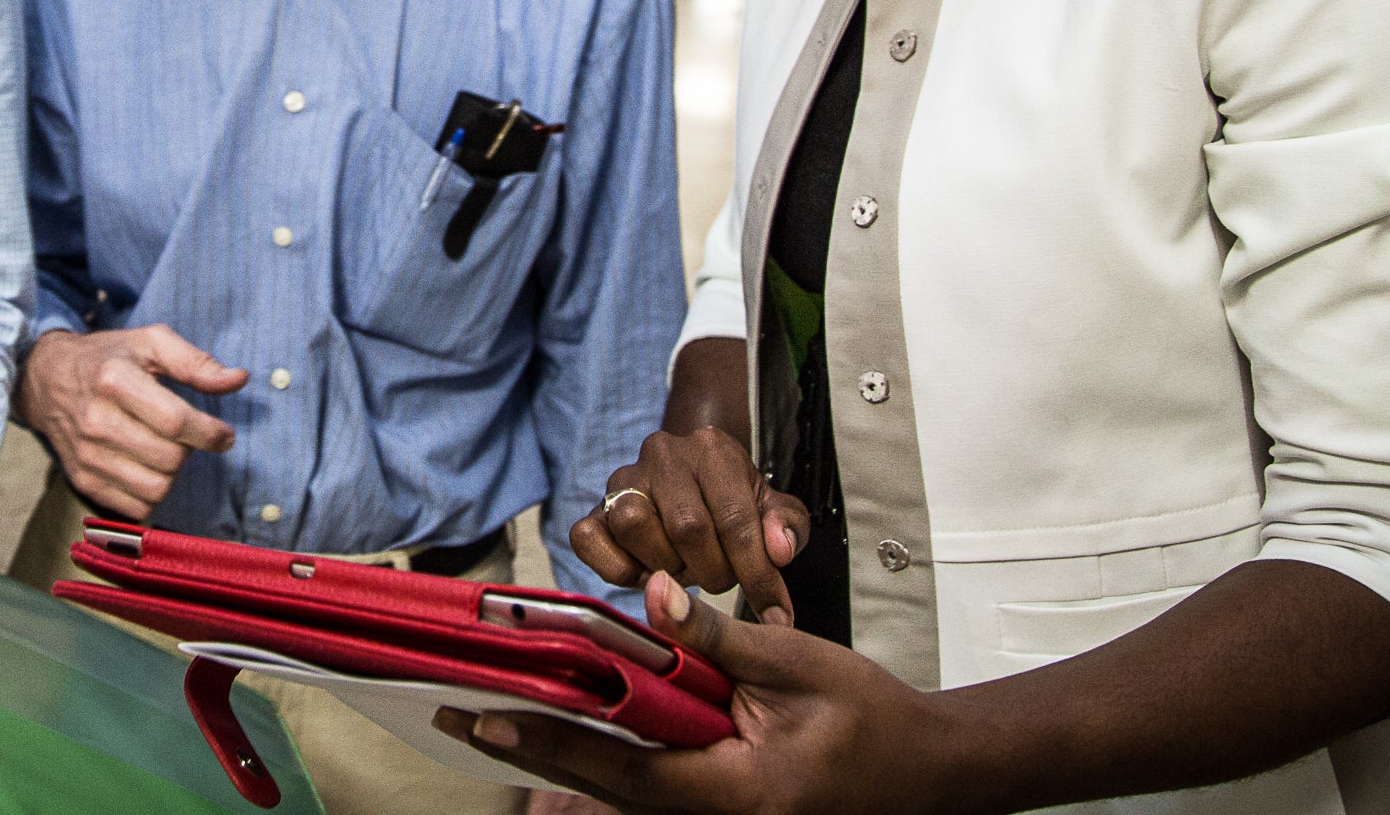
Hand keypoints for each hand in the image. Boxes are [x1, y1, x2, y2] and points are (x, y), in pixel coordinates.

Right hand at [14, 325, 246, 518]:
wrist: (46, 380)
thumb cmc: (107, 358)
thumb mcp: (150, 343)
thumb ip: (195, 362)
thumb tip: (238, 379)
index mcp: (115, 381)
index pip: (175, 422)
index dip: (210, 433)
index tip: (224, 435)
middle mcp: (97, 421)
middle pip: (169, 459)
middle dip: (191, 451)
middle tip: (188, 437)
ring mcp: (87, 456)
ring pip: (155, 489)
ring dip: (173, 474)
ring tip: (168, 452)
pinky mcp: (82, 480)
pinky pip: (135, 508)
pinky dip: (152, 495)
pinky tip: (149, 469)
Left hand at [436, 571, 964, 814]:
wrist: (928, 770)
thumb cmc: (873, 720)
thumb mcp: (796, 663)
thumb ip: (717, 635)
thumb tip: (653, 595)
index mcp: (737, 789)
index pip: (623, 762)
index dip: (553, 736)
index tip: (490, 712)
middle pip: (606, 786)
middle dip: (532, 749)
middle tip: (461, 715)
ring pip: (622, 791)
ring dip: (560, 755)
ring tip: (493, 720)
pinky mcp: (723, 806)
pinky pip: (649, 786)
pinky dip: (603, 760)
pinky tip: (567, 736)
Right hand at [572, 426, 807, 615]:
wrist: (692, 480)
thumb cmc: (733, 502)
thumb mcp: (773, 509)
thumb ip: (788, 526)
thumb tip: (779, 551)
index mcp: (712, 449)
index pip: (736, 518)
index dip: (757, 575)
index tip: (776, 615)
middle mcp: (663, 454)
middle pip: (686, 527)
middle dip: (714, 571)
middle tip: (722, 579)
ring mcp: (622, 479)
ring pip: (634, 525)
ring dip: (667, 565)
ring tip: (686, 569)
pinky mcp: (594, 508)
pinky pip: (588, 538)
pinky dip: (616, 566)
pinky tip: (647, 573)